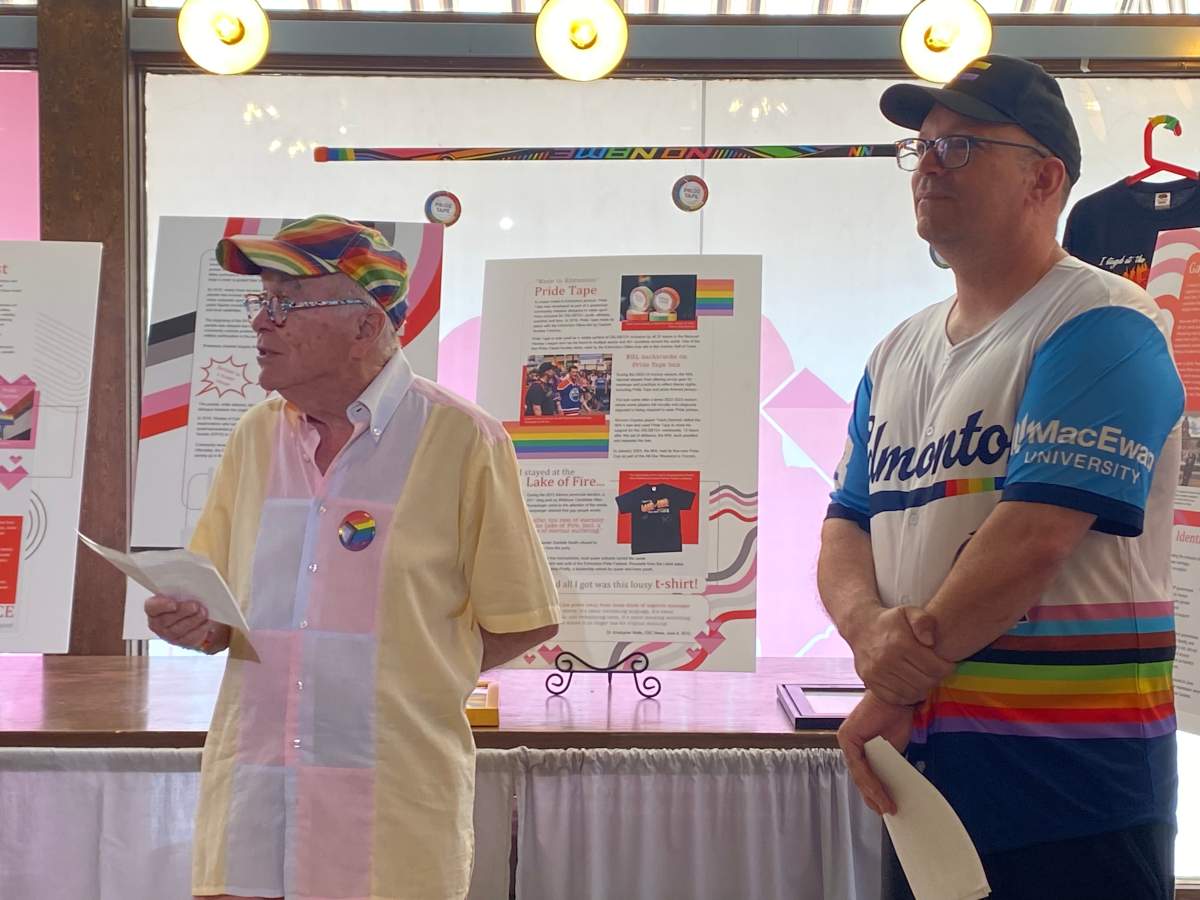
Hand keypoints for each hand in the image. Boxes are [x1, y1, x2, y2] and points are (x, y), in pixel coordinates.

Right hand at [144, 595, 228, 651]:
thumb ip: (181, 591)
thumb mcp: (181, 594)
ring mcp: (169, 635)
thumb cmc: (185, 601)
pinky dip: (199, 630)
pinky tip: (207, 622)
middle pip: (166, 620)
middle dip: (183, 612)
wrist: (194, 618)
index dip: (161, 606)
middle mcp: (158, 623)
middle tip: (195, 606)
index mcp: (154, 608)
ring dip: (193, 620)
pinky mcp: (182, 642)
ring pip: (178, 630)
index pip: (151, 607)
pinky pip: (189, 638)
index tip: (174, 604)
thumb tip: (193, 585)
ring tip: (203, 612)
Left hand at [837, 691, 914, 815]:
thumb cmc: (895, 717)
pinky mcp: (847, 738)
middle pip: (860, 778)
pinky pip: (859, 767)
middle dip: (874, 798)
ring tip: (887, 807)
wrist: (896, 697)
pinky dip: (871, 783)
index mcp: (860, 746)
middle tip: (886, 812)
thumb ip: (888, 766)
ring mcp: (846, 741)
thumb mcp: (893, 749)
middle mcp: (850, 743)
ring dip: (874, 794)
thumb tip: (891, 788)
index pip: (864, 775)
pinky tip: (881, 795)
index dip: (874, 794)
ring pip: (859, 776)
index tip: (884, 807)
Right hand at [849, 606, 954, 705]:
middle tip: (935, 672)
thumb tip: (930, 642)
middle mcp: (886, 660)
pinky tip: (910, 685)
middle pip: (924, 682)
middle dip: (936, 678)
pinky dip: (907, 696)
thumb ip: (924, 621)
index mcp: (900, 642)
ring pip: (912, 693)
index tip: (947, 665)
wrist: (860, 628)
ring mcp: (876, 673)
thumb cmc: (890, 621)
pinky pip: (896, 698)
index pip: (934, 667)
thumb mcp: (909, 611)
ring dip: (923, 688)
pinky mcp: (870, 682)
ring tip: (924, 678)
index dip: (946, 668)